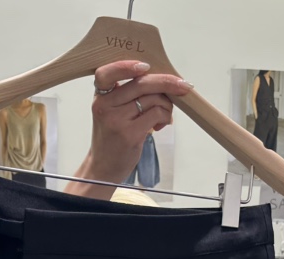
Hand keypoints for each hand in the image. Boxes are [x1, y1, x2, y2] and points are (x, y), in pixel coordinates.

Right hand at [65, 60, 192, 197]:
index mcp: (100, 96)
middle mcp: (105, 106)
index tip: (146, 66)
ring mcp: (116, 120)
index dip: (127, 66)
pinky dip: (165, 117)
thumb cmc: (112, 138)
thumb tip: (161, 79)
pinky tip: (162, 125)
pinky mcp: (129, 134)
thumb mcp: (111, 112)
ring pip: (153, 98)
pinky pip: (156, 114)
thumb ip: (126, 94)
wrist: (103, 168)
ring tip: (164, 116)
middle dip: (167, 82)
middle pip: (142, 83)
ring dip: (167, 106)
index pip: (107, 72)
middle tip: (183, 85)